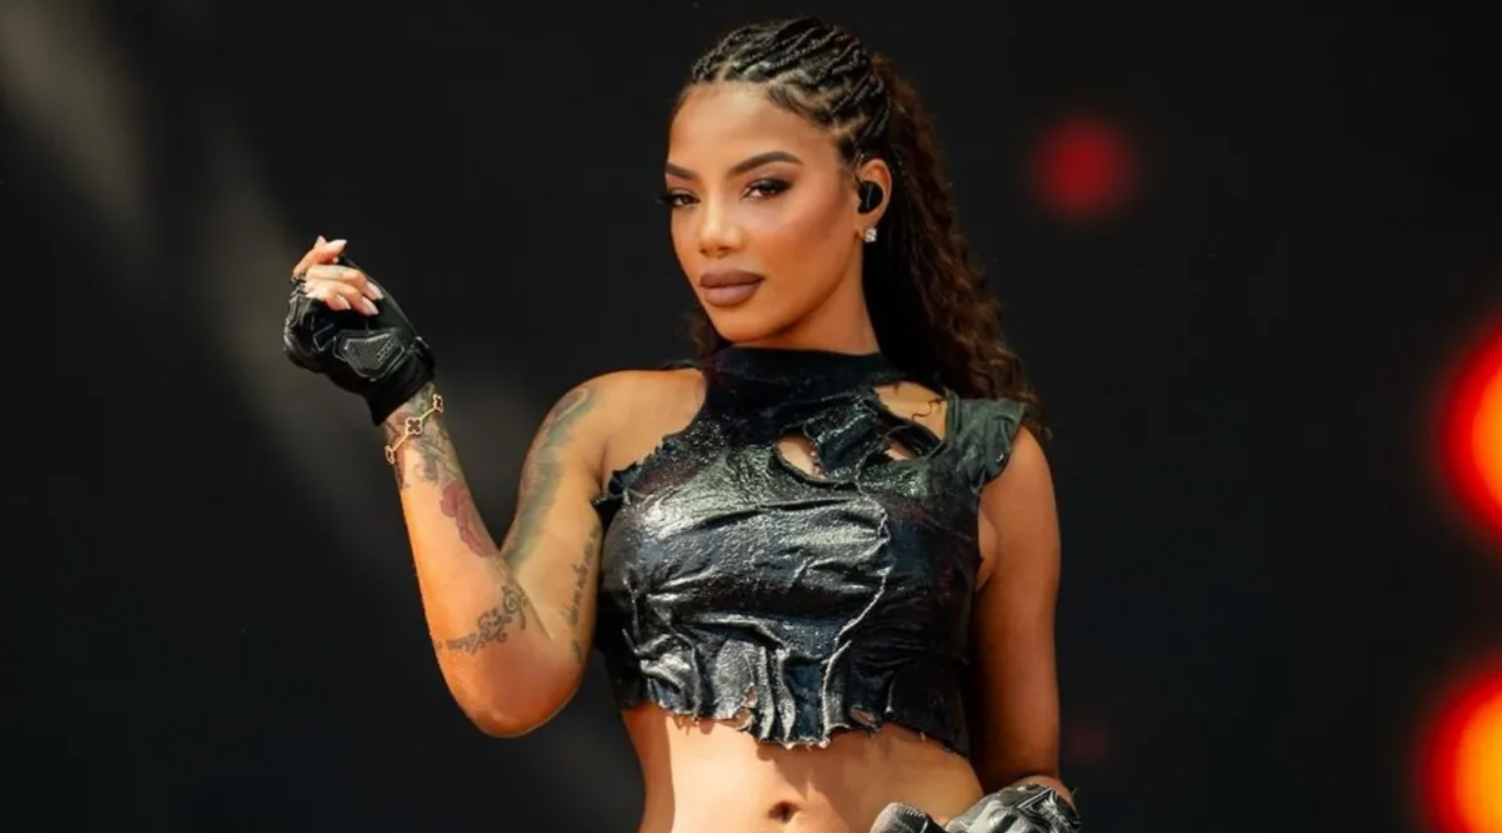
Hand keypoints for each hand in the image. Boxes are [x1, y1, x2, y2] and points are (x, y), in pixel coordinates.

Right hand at [282, 236, 435, 423]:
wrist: (399, 367)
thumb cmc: (388, 335)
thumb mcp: (366, 292)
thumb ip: (343, 272)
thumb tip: (321, 241)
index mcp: (323, 302)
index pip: (308, 270)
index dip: (320, 255)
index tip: (340, 245)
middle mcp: (311, 313)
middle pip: (311, 274)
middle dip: (346, 277)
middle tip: (370, 296)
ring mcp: (306, 327)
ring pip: (311, 285)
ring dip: (345, 289)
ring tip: (365, 308)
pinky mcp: (306, 340)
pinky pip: (306, 305)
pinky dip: (329, 297)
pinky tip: (345, 307)